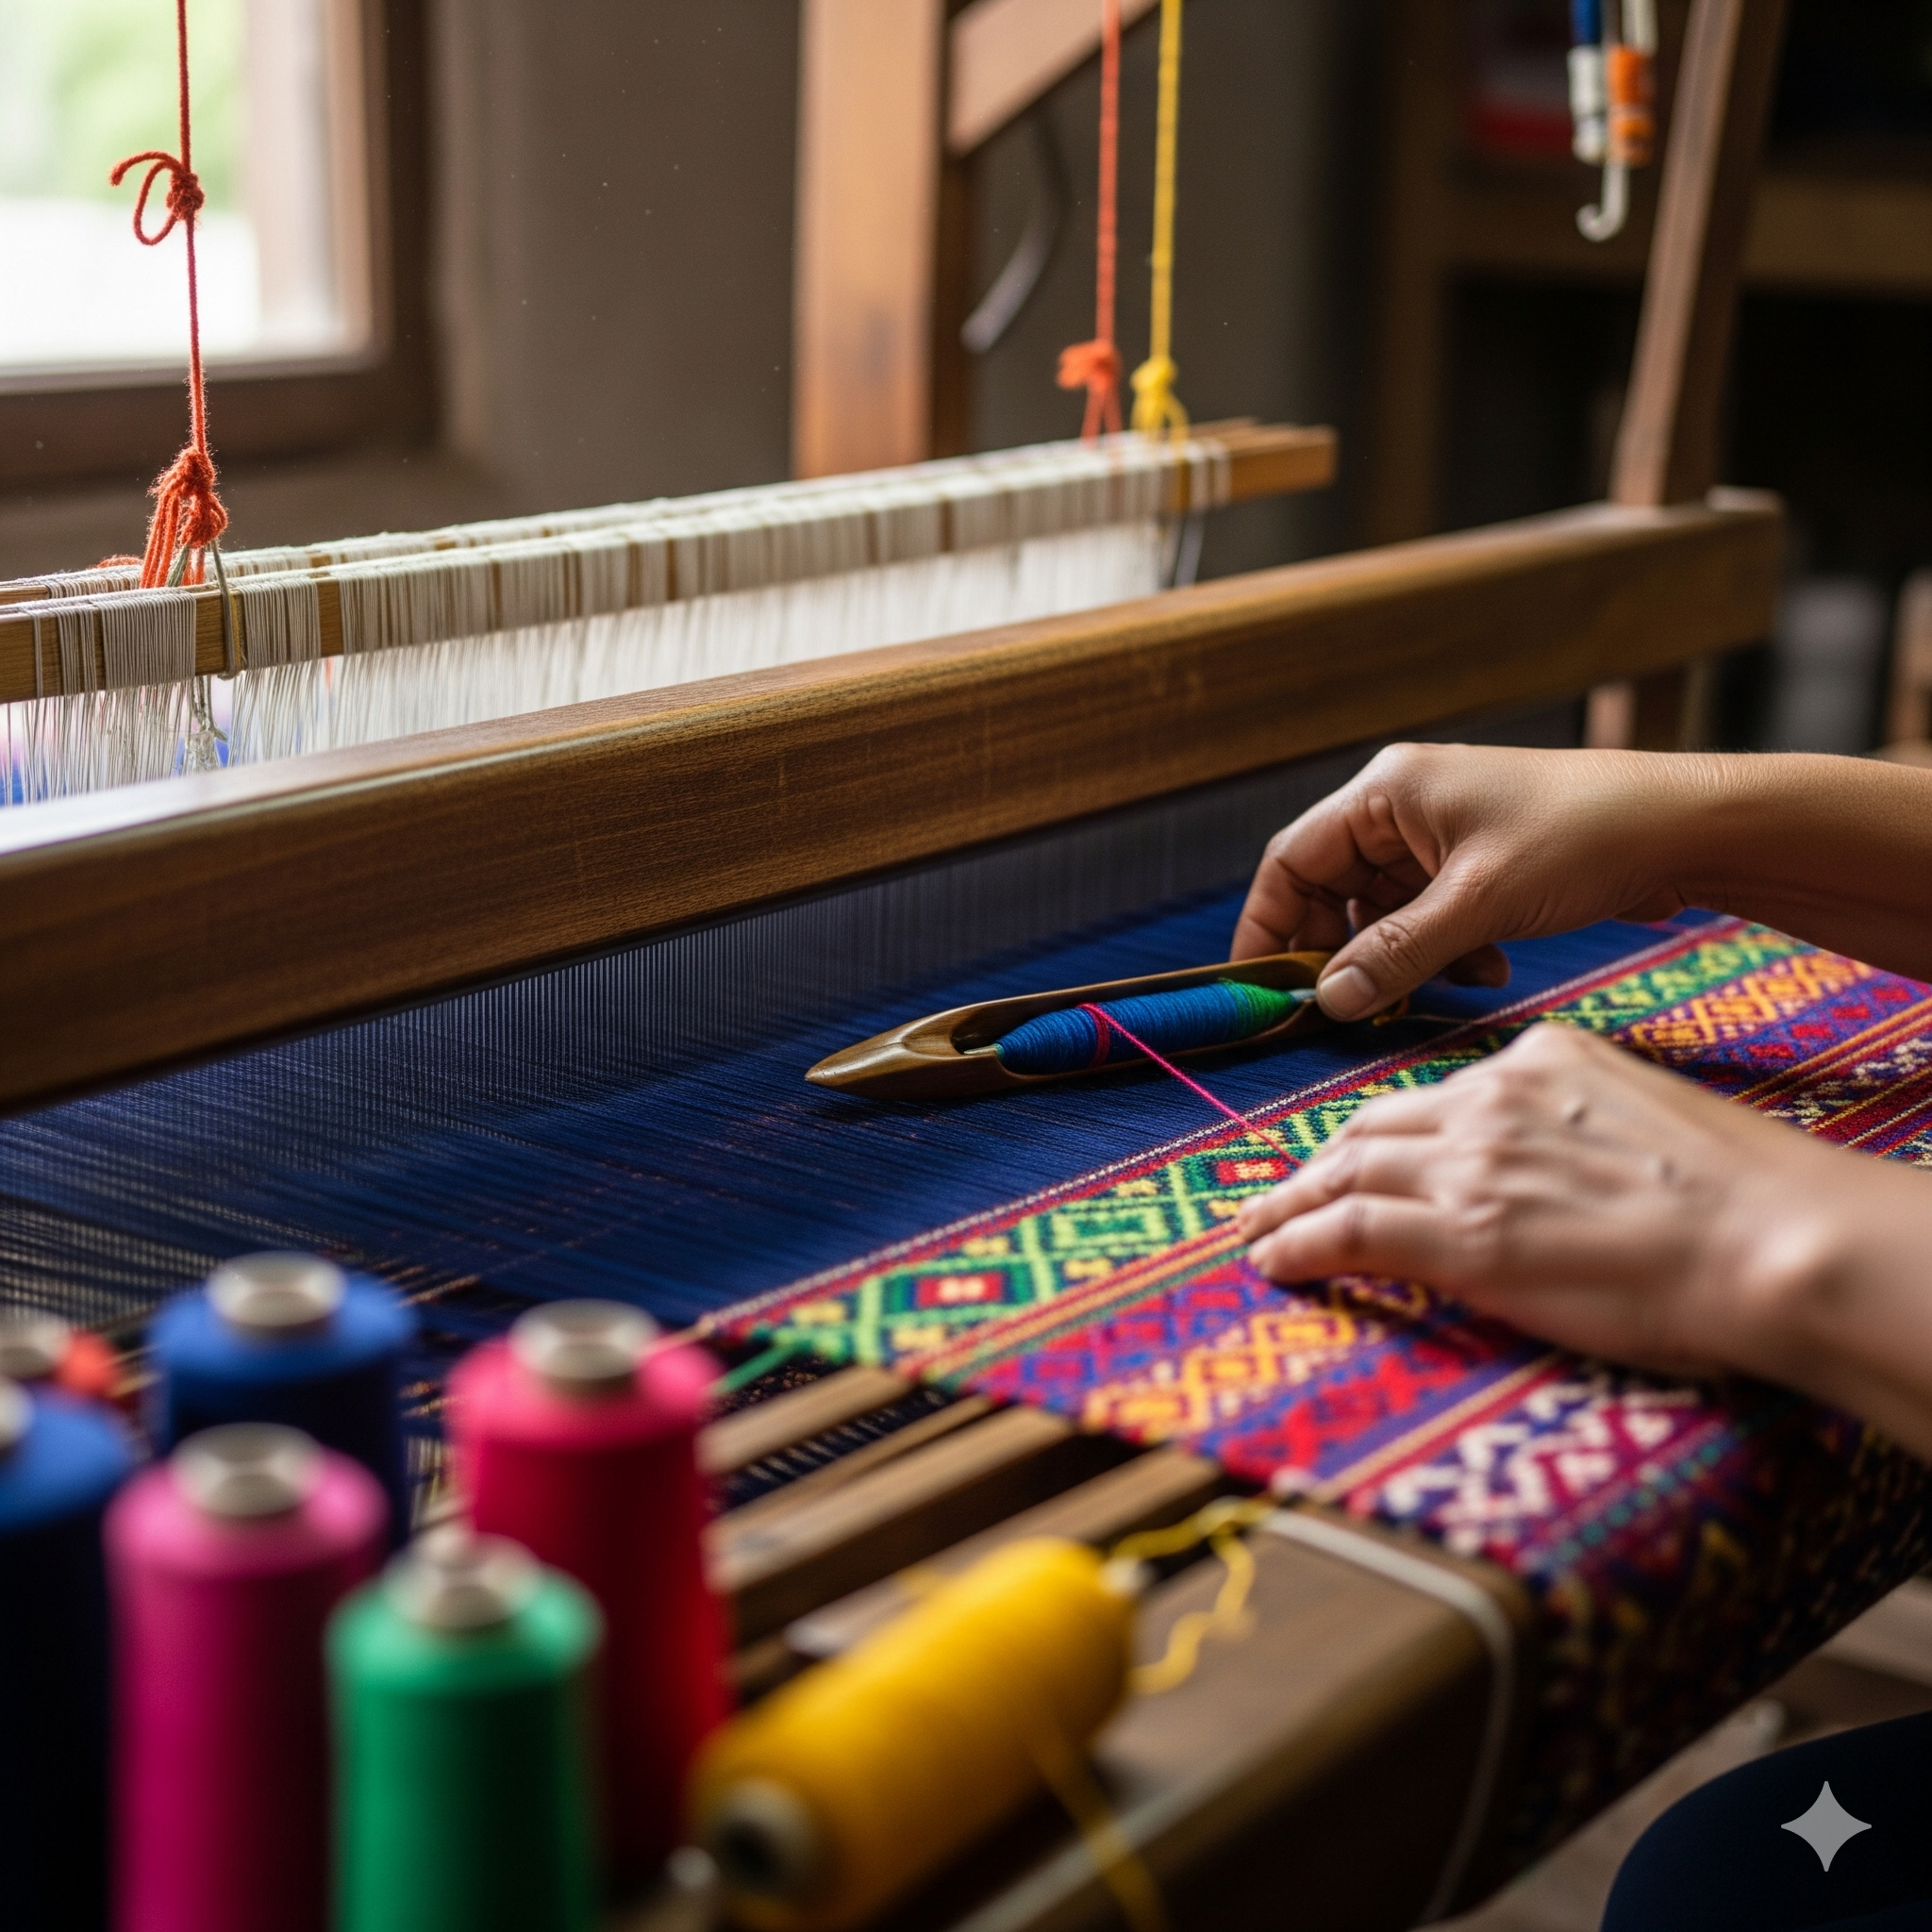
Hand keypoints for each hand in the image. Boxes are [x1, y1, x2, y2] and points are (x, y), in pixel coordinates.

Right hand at [1231, 744, 1699, 1018]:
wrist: (1686, 826)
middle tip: (1354, 1004)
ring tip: (1440, 986)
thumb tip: (1330, 999)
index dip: (1270, 924)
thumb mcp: (1477, 903)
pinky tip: (1487, 969)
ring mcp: (1443, 833)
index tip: (1267, 985)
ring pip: (1386, 909)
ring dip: (1404, 956)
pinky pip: (1431, 915)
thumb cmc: (1583, 836)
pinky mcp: (1479, 862)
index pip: (1292, 859)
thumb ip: (1396, 953)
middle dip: (1346, 950)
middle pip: (1334, 888)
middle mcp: (1404, 805)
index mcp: (1386, 791)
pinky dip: (1445, 950)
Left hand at [1236, 1023, 1930, 1418]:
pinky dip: (1297, 1246)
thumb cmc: (1741, 1201)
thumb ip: (1578, 1130)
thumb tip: (1554, 1172)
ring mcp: (1468, 1164)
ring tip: (1255, 1232)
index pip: (1436, 1097)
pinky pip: (1345, 1233)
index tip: (1359, 1157)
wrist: (1771, 1241)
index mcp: (1542, 1062)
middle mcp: (1491, 1099)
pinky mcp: (1457, 1234)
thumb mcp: (1645, 1125)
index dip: (1384, 1134)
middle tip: (1279, 1194)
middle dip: (1319, 1163)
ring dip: (1288, 1206)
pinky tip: (1273, 1263)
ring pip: (1342, 1174)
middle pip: (1371, 1128)